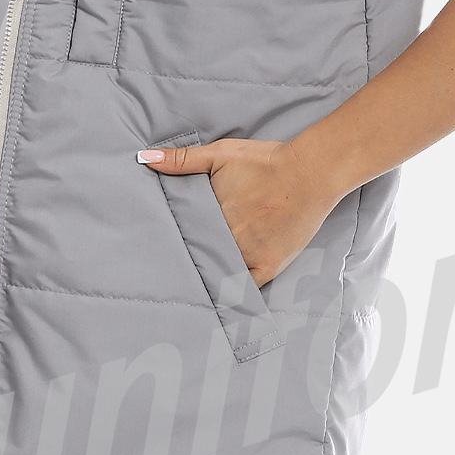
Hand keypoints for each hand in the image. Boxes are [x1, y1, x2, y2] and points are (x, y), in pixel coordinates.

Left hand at [136, 137, 337, 286]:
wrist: (309, 172)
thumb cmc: (266, 162)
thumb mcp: (220, 154)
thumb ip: (182, 160)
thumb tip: (145, 159)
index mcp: (210, 212)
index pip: (184, 234)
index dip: (174, 241)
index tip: (160, 250)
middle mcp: (226, 236)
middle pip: (199, 255)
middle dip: (188, 261)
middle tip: (167, 274)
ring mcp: (247, 253)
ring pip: (218, 272)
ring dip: (207, 278)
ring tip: (187, 292)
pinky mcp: (268, 265)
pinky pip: (244, 288)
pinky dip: (232, 293)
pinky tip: (219, 300)